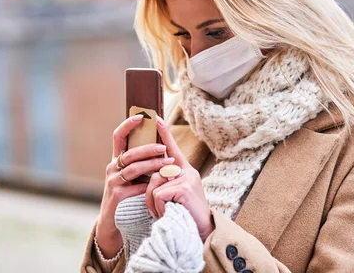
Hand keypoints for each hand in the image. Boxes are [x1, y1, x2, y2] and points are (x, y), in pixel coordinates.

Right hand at [95, 115, 174, 257]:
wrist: (114, 221)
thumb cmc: (129, 195)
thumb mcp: (135, 176)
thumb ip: (143, 162)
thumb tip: (163, 144)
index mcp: (117, 159)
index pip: (119, 136)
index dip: (128, 124)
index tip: (141, 116)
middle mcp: (112, 167)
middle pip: (130, 152)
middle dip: (148, 148)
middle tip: (163, 147)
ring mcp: (113, 181)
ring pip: (134, 168)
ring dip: (153, 165)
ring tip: (169, 164)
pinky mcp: (116, 195)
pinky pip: (135, 186)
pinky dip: (149, 185)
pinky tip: (160, 185)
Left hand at [145, 116, 214, 241]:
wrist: (202, 234)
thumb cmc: (186, 217)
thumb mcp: (177, 197)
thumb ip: (167, 183)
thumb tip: (153, 176)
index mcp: (185, 172)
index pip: (172, 149)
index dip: (164, 134)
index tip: (156, 119)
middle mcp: (188, 172)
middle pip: (155, 174)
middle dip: (151, 196)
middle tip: (161, 210)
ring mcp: (186, 179)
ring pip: (154, 186)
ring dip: (154, 204)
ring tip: (167, 214)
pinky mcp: (183, 188)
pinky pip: (158, 195)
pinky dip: (159, 209)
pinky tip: (170, 215)